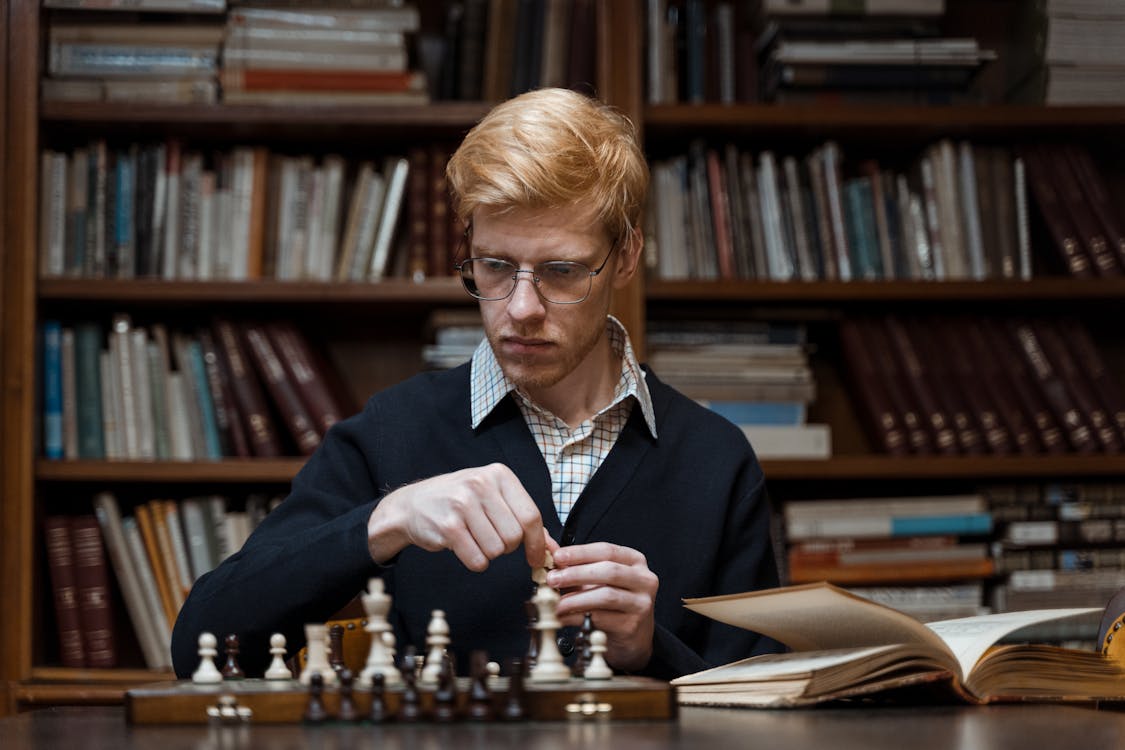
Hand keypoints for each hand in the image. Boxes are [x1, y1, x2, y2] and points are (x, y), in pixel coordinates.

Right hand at [366, 463, 546, 571]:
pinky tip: (462, 546)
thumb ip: (521, 518)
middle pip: (514, 537)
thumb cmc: (458, 502)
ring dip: (488, 553)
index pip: (531, 515)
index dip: (537, 543)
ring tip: (472, 537)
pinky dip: (474, 561)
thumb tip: (551, 548)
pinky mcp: (448, 526)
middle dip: (506, 547)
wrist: (412, 505)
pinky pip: (478, 560)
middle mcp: (481, 484)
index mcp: (499, 475)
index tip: (537, 559)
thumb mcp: (491, 497)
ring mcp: (463, 504)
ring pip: (497, 551)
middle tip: (489, 538)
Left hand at [546, 543, 658, 671]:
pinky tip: (564, 617)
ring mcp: (641, 603)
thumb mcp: (597, 580)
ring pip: (605, 596)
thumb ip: (575, 564)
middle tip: (553, 579)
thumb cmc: (613, 603)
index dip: (580, 552)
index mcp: (635, 561)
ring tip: (557, 603)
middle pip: (608, 571)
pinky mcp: (632, 625)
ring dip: (575, 599)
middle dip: (576, 574)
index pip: (607, 550)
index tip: (558, 556)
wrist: (633, 637)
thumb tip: (549, 546)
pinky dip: (578, 617)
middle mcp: (643, 579)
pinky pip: (601, 618)